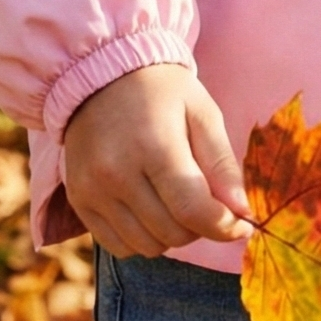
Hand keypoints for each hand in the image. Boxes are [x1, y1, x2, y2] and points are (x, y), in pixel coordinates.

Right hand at [63, 62, 252, 258]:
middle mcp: (116, 172)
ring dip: (172, 234)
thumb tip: (243, 212)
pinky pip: (119, 246)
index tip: (241, 224)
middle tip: (206, 201)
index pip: (193, 210)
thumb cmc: (161, 91)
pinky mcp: (78, 199)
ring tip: (176, 201)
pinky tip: (149, 210)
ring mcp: (92, 189)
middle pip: (172, 232)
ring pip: (147, 246)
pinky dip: (142, 238)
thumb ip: (223, 164)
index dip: (225, 226)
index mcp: (154, 145)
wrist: (101, 74)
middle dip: (200, 226)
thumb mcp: (202, 113)